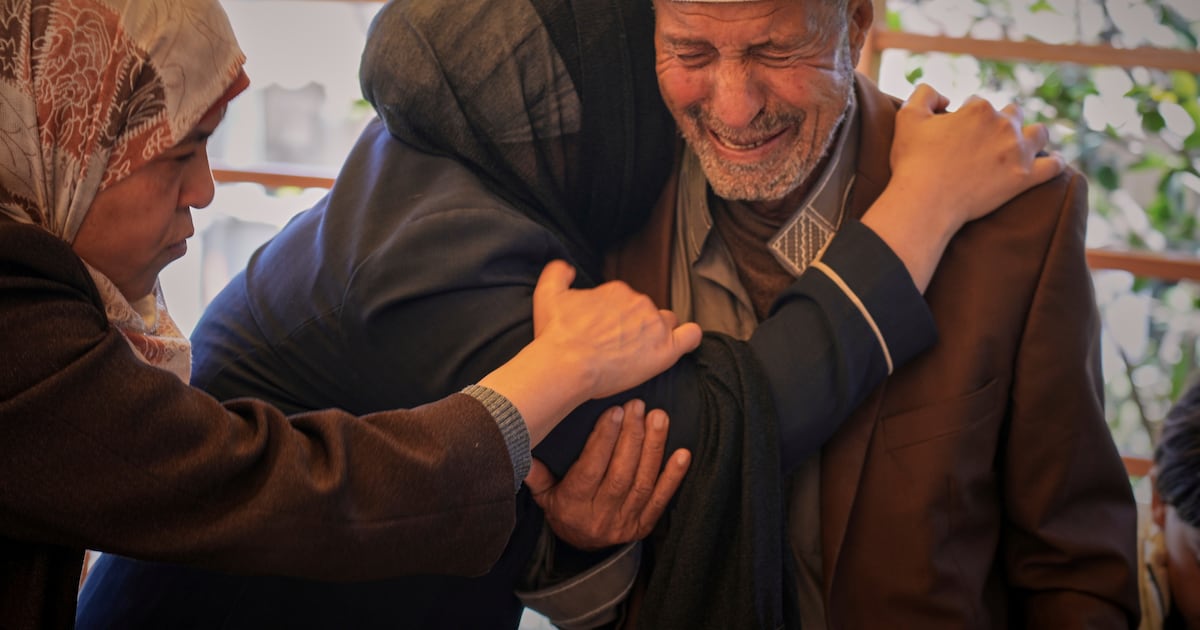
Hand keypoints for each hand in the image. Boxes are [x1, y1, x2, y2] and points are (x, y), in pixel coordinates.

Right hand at [525, 400, 690, 550]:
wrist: (581, 548)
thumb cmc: (562, 508)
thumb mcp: (543, 494)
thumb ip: (536, 471)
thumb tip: (522, 442)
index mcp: (573, 505)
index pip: (590, 470)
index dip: (604, 440)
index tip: (614, 411)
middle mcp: (600, 516)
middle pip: (620, 474)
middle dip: (631, 437)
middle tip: (639, 406)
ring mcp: (625, 523)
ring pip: (642, 483)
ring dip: (653, 448)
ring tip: (659, 418)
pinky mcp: (644, 526)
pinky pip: (661, 500)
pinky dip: (674, 477)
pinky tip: (683, 454)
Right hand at [532, 260, 701, 399]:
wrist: (565, 363)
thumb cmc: (556, 334)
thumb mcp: (547, 294)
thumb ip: (557, 273)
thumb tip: (566, 267)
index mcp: (617, 291)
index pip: (627, 301)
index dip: (618, 318)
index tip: (606, 333)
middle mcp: (639, 302)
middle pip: (647, 312)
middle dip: (637, 326)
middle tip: (619, 347)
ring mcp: (655, 325)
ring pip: (666, 324)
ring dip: (657, 334)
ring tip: (640, 353)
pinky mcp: (665, 350)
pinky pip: (691, 337)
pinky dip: (689, 338)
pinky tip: (681, 345)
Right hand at [889, 83, 1065, 230]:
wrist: (925, 201)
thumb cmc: (913, 161)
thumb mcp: (908, 116)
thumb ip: (926, 94)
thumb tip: (947, 98)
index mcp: (979, 109)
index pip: (979, 104)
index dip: (966, 117)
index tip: (957, 134)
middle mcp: (1004, 125)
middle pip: (1012, 114)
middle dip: (1001, 123)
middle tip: (985, 143)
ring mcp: (1018, 151)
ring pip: (1039, 133)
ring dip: (1031, 136)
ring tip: (1019, 147)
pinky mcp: (1025, 177)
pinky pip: (1054, 166)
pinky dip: (1055, 163)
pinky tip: (1052, 164)